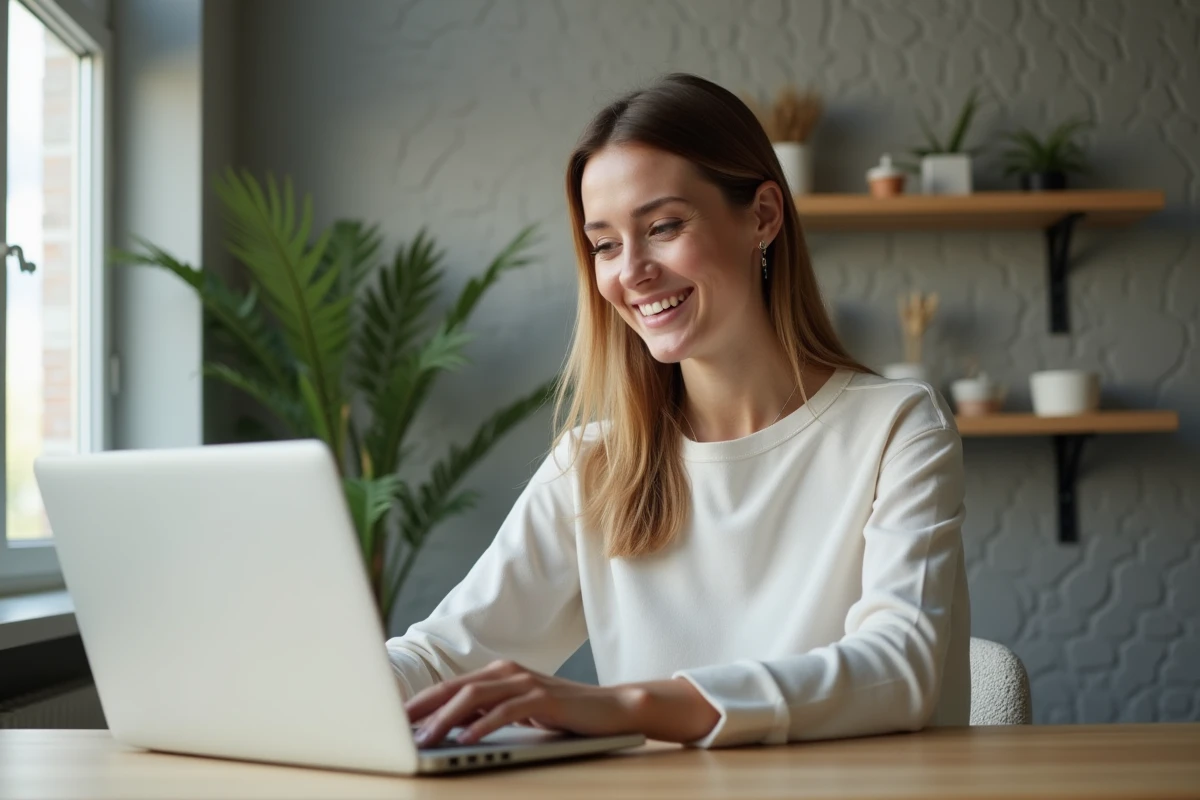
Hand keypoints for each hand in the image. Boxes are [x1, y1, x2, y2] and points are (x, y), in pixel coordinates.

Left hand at [404, 659, 642, 746]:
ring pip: (474, 698)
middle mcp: (507, 672)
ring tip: (425, 739)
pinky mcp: (542, 698)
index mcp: (498, 673)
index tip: (394, 720)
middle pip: (454, 688)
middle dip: (422, 709)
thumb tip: (448, 729)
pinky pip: (504, 711)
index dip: (421, 702)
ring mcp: (525, 682)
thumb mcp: (518, 712)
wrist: (610, 709)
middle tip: (396, 729)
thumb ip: (487, 714)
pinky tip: (465, 740)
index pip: (450, 687)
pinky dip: (482, 725)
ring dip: (445, 719)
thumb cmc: (562, 713)